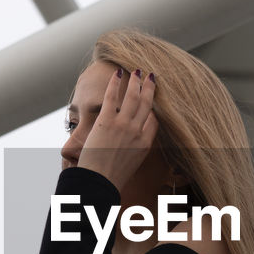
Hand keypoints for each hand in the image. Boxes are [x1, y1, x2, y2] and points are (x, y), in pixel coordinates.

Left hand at [77, 68, 158, 192]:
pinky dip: (115, 83)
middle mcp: (137, 132)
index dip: (153, 109)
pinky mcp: (107, 121)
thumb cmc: (112, 178)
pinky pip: (112, 97)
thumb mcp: (131, 165)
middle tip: (151, 77)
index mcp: (145, 144)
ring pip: (133, 97)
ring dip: (135, 82)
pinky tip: (117, 73)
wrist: (99, 181)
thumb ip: (135, 150)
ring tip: (137, 71)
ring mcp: (123, 125)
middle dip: (149, 88)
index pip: (154, 121)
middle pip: (147, 104)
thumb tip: (131, 144)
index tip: (152, 100)